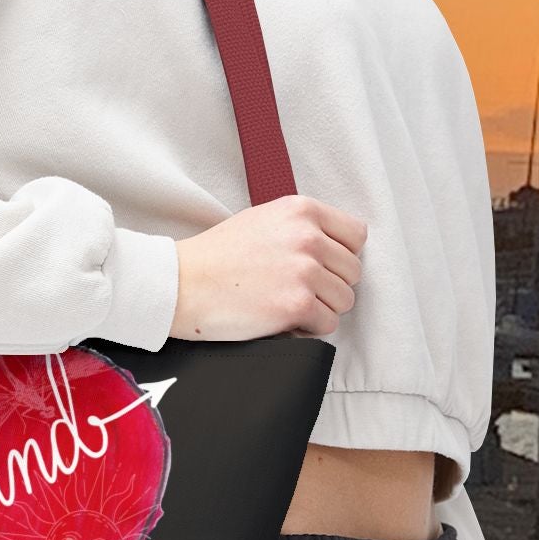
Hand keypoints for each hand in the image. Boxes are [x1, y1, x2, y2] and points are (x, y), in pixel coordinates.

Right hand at [170, 194, 365, 340]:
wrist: (182, 283)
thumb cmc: (217, 255)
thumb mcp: (263, 220)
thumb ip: (302, 228)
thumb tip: (337, 250)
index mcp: (302, 210)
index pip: (356, 234)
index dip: (341, 255)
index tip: (322, 266)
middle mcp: (308, 236)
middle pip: (353, 271)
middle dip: (330, 285)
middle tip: (297, 290)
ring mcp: (304, 271)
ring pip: (344, 300)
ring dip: (321, 308)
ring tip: (287, 304)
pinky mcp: (297, 305)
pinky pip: (328, 325)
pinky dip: (308, 329)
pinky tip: (281, 320)